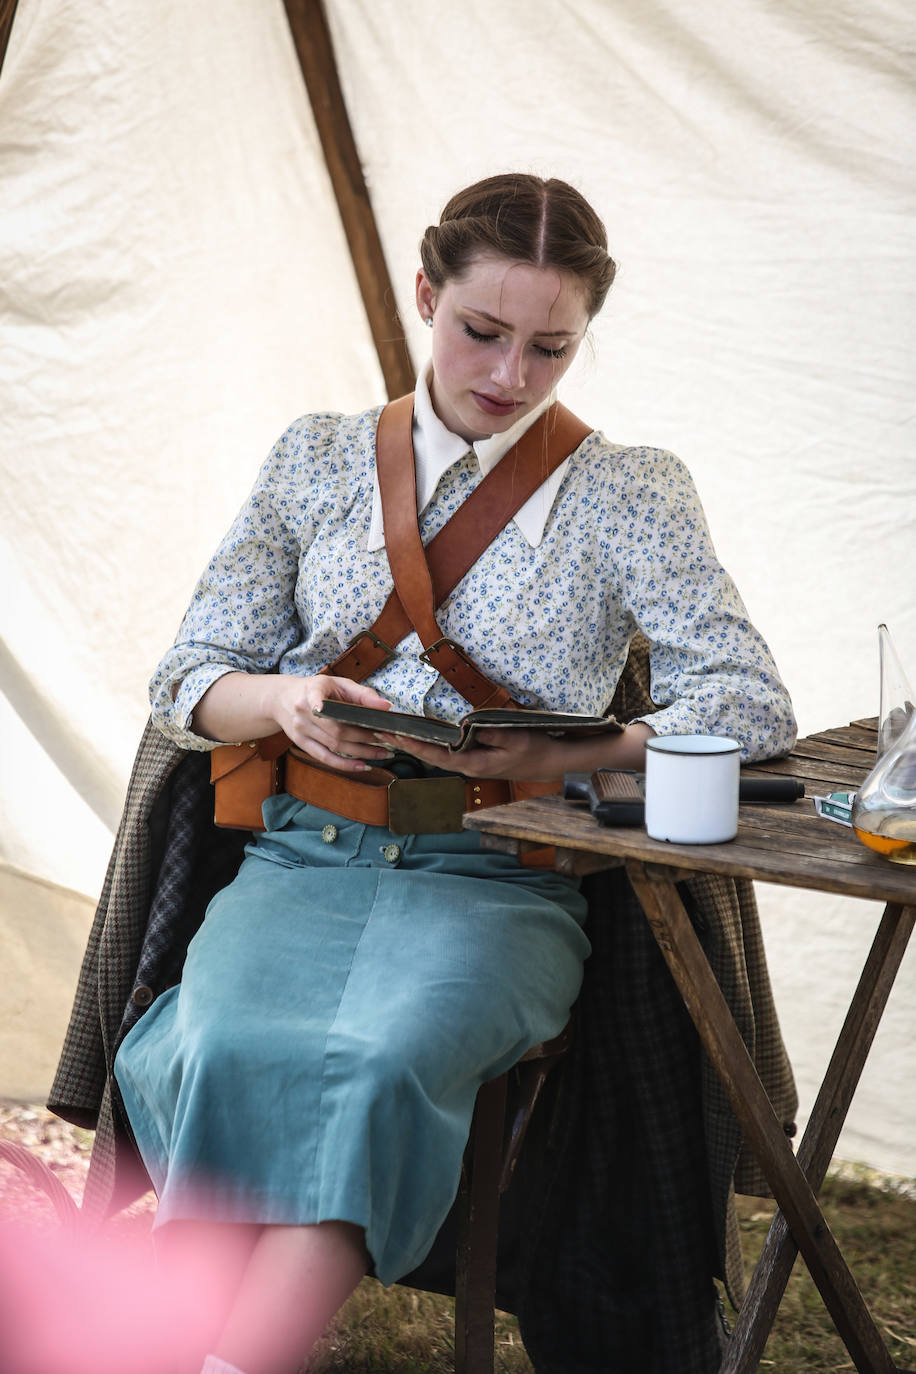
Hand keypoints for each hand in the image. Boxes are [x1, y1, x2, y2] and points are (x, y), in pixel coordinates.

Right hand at [193, 671, 395, 774]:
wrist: (283, 699)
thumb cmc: (318, 689)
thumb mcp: (337, 683)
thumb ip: (362, 694)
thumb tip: (386, 707)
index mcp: (311, 690)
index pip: (315, 697)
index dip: (319, 704)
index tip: (322, 706)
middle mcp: (303, 711)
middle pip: (336, 728)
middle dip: (364, 736)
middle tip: (388, 739)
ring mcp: (300, 730)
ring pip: (333, 745)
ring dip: (360, 752)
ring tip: (382, 753)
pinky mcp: (301, 743)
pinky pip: (324, 757)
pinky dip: (344, 764)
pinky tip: (362, 766)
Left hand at [371, 726, 565, 780]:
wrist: (551, 762)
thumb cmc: (534, 749)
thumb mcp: (516, 738)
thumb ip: (490, 734)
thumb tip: (465, 727)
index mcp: (474, 764)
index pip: (438, 756)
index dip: (415, 745)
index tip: (396, 735)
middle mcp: (468, 767)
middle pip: (431, 757)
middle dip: (406, 744)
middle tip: (380, 732)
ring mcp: (471, 764)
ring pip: (437, 755)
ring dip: (415, 744)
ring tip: (392, 733)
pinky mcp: (475, 759)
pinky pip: (447, 752)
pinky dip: (431, 744)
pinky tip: (420, 737)